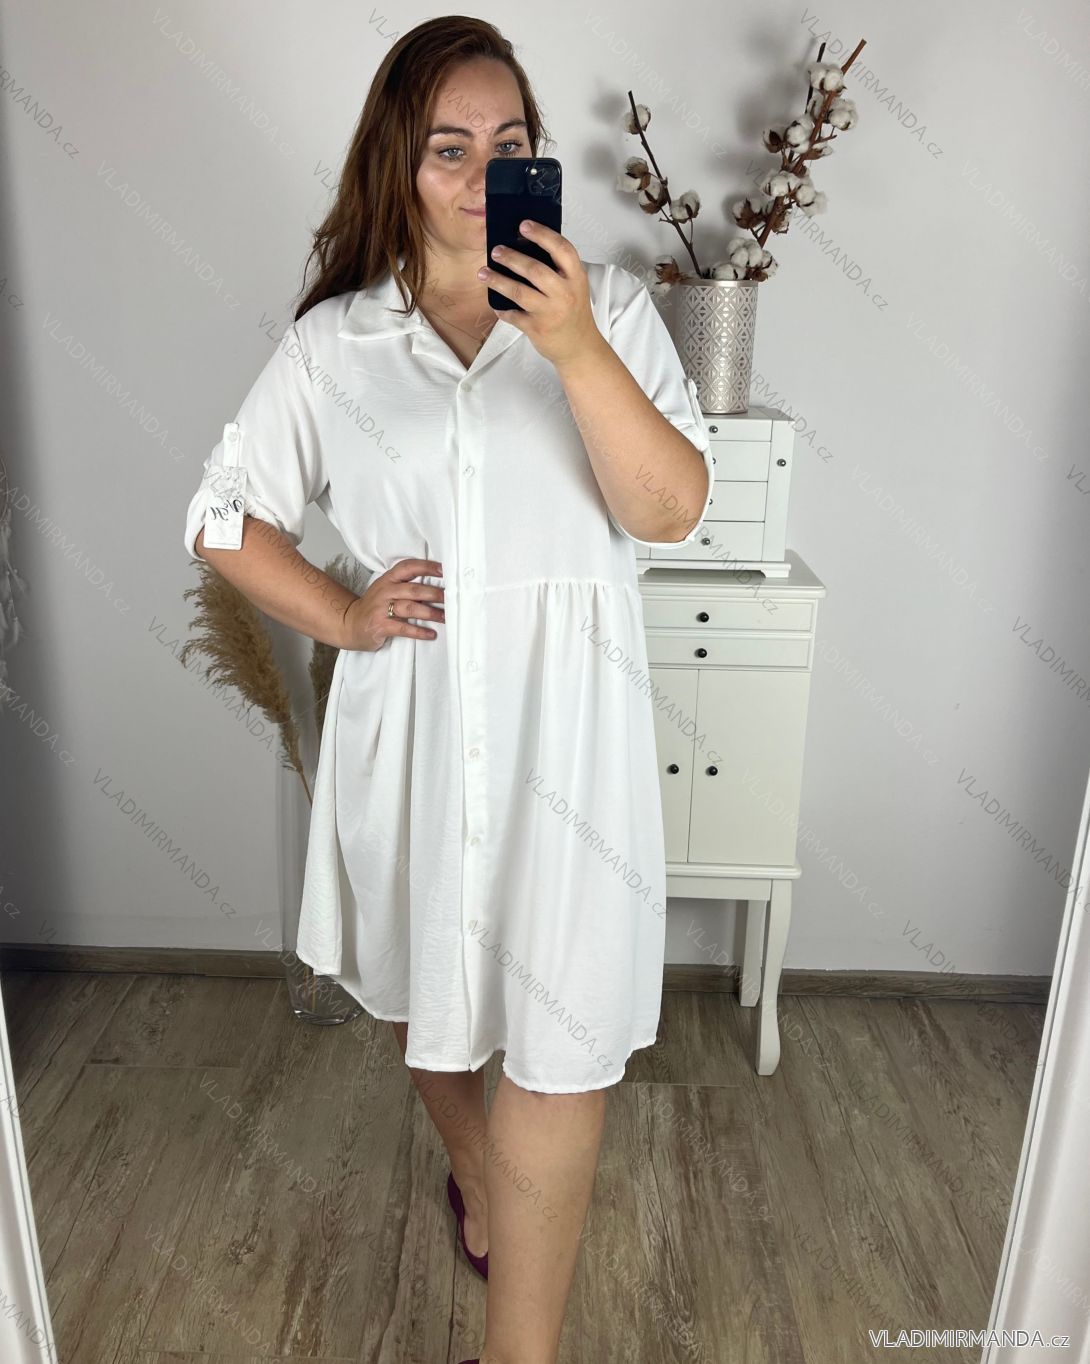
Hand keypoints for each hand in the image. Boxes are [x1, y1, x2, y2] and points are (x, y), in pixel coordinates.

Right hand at [341, 558, 444, 650]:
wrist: (350, 623)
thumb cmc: (375, 606)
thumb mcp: (386, 589)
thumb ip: (406, 585)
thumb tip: (437, 586)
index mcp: (388, 579)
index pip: (409, 567)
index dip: (427, 567)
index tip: (445, 570)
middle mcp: (385, 591)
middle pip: (414, 590)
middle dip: (435, 594)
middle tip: (451, 598)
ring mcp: (381, 608)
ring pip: (410, 608)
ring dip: (431, 613)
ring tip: (445, 617)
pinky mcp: (380, 626)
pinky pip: (403, 628)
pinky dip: (419, 632)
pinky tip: (431, 634)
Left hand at [479, 221, 602, 369]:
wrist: (579, 347)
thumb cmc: (574, 313)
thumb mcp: (575, 286)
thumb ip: (558, 269)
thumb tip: (525, 246)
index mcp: (576, 278)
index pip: (562, 249)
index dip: (542, 235)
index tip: (523, 225)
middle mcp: (565, 294)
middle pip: (535, 270)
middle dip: (512, 258)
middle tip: (496, 251)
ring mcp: (550, 312)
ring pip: (519, 292)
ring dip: (498, 281)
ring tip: (484, 273)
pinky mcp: (537, 329)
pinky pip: (513, 316)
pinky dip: (502, 310)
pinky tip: (496, 305)